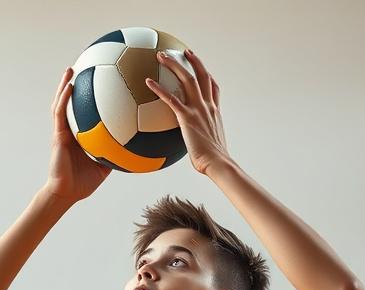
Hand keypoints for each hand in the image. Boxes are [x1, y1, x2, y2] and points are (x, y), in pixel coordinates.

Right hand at [43, 68, 111, 203]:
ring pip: (61, 103)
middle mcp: (70, 130)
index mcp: (80, 135)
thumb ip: (117, 154)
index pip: (84, 112)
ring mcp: (62, 131)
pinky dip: (64, 99)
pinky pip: (60, 113)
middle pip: (71, 103)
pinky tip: (69, 86)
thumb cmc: (84, 183)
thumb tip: (137, 148)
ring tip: (71, 69)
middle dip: (75, 85)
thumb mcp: (106, 166)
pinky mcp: (58, 135)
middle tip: (85, 67)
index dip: (88, 98)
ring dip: (64, 85)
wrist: (67, 193)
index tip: (98, 82)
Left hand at [145, 49, 231, 175]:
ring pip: (188, 79)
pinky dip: (159, 88)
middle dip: (193, 61)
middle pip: (202, 76)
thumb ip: (201, 140)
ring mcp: (198, 110)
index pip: (213, 88)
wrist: (217, 163)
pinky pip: (171, 98)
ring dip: (174, 65)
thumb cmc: (212, 162)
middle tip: (183, 51)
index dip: (207, 75)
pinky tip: (147, 81)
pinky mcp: (187, 118)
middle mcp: (208, 106)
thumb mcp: (210, 147)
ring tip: (162, 55)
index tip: (201, 67)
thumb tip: (195, 149)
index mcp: (214, 112)